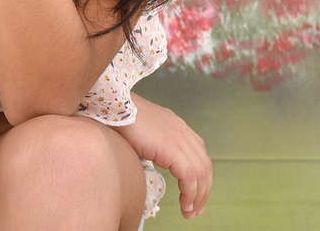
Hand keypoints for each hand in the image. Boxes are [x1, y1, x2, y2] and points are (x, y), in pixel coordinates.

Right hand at [115, 95, 211, 219]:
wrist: (115, 106)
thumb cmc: (121, 118)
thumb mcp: (145, 131)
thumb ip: (154, 143)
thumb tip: (151, 159)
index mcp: (177, 126)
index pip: (199, 155)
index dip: (201, 176)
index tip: (195, 194)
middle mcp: (183, 131)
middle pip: (204, 165)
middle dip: (203, 191)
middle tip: (196, 209)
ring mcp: (180, 138)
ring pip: (200, 173)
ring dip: (198, 197)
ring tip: (189, 212)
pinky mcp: (172, 148)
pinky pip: (189, 177)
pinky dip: (190, 193)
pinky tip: (185, 205)